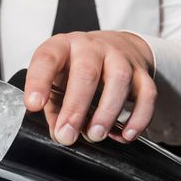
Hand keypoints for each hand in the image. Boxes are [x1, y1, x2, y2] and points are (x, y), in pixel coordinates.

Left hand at [24, 31, 156, 144]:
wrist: (114, 45)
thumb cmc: (77, 67)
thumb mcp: (57, 80)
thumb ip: (53, 107)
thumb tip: (59, 133)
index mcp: (63, 47)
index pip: (47, 60)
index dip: (39, 82)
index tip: (34, 105)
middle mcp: (91, 48)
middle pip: (86, 73)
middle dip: (76, 107)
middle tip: (67, 134)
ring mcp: (119, 57)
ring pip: (119, 80)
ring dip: (107, 112)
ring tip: (96, 135)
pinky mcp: (141, 72)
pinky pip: (147, 94)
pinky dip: (139, 117)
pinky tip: (126, 134)